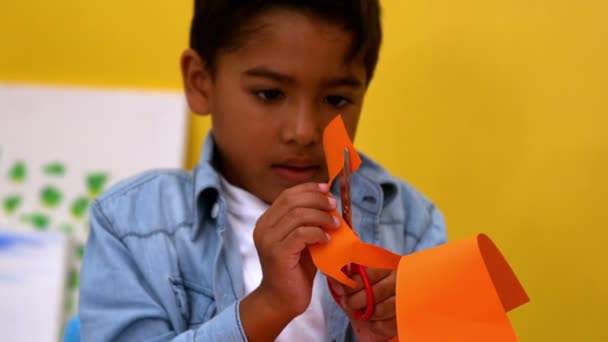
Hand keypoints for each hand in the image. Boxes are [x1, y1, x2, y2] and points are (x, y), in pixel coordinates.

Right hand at [240, 182, 340, 340]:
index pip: (287, 195)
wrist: (282, 299)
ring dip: (321, 217)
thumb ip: (311, 222)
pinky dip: (317, 233)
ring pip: (297, 215)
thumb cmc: (296, 270)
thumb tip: (330, 203)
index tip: (327, 189)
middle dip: (317, 200)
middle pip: (292, 201)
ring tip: (335, 225)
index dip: (308, 189)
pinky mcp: (277, 253)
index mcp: (267, 221)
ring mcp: (268, 240)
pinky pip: (301, 234)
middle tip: (334, 206)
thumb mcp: (304, 240)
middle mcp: (263, 227)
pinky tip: (327, 239)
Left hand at [331, 268, 397, 341]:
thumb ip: (342, 275)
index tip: (343, 290)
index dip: (352, 284)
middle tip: (348, 303)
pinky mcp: (403, 319)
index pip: (368, 274)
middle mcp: (398, 282)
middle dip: (355, 301)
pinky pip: (384, 325)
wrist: (382, 310)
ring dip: (365, 313)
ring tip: (362, 311)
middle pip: (374, 293)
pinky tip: (372, 319)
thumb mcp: (355, 282)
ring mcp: (404, 300)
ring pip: (380, 310)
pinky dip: (374, 325)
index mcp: (386, 268)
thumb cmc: (368, 292)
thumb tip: (330, 273)